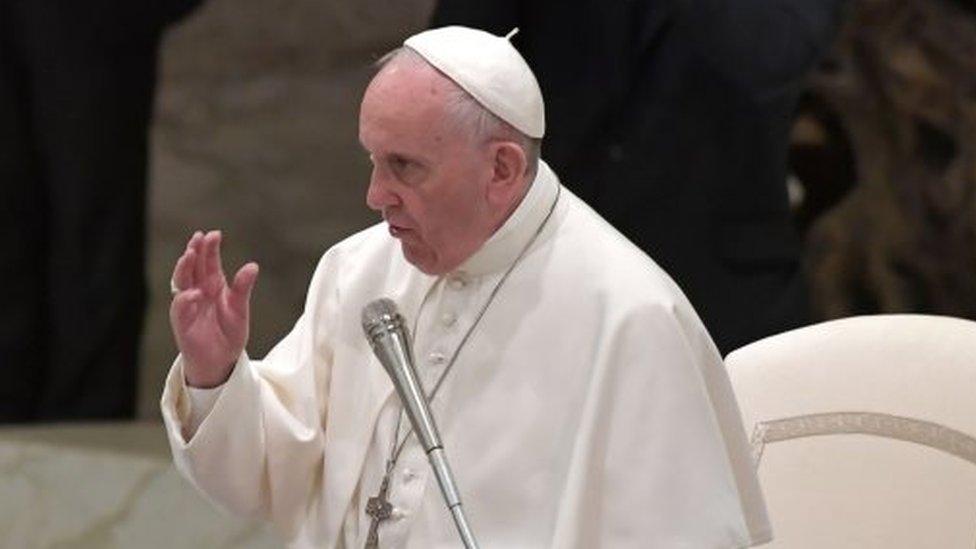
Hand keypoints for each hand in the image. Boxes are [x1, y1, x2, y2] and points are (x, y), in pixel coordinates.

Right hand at [169, 230, 258, 387]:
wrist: (221, 360)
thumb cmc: (229, 332)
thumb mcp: (240, 308)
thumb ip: (243, 287)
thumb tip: (253, 266)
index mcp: (212, 285)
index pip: (208, 262)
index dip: (209, 248)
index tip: (214, 234)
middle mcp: (197, 291)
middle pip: (193, 267)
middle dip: (194, 251)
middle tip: (199, 237)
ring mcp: (188, 306)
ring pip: (181, 283)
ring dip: (184, 269)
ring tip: (190, 255)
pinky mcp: (182, 323)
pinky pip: (180, 309)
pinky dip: (185, 300)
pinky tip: (193, 293)